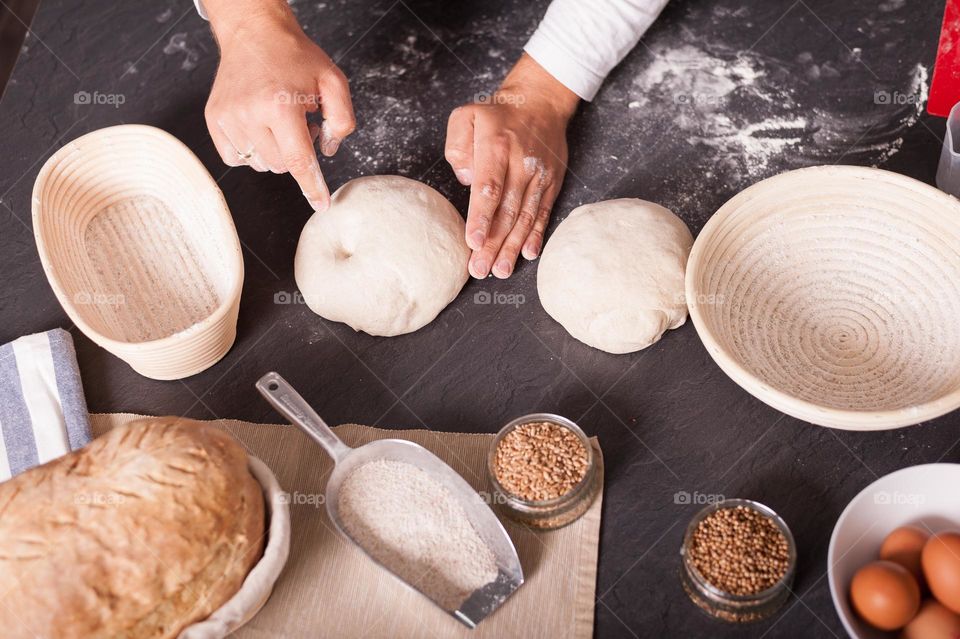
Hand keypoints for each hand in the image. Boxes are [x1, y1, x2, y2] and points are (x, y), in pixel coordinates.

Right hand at [203, 0, 354, 210]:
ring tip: (279, 121)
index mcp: (280, 105)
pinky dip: (252, 151)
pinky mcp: (214, 118)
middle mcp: (249, 114)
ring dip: (274, 152)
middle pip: (280, 166)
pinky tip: (259, 128)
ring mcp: (228, 117)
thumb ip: (342, 120)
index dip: (312, 186)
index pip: (298, 161)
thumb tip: (327, 152)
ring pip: (259, 164)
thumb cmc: (295, 57)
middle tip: (300, 124)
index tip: (321, 205)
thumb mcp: (333, 81)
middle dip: (295, 154)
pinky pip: (236, 158)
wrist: (254, 33)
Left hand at [445, 54, 578, 278]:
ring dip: (513, 246)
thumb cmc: (496, 115)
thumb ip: (458, 145)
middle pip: (507, 210)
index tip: (474, 242)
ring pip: (526, 217)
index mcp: (497, 146)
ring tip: (502, 270)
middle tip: (481, 269)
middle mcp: (521, 163)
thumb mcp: (466, 116)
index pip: (489, 188)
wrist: (540, 102)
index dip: (482, 217)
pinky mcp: (551, 183)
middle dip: (494, 243)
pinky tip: (529, 254)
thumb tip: (467, 179)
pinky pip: (544, 212)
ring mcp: (539, 176)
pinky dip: (537, 234)